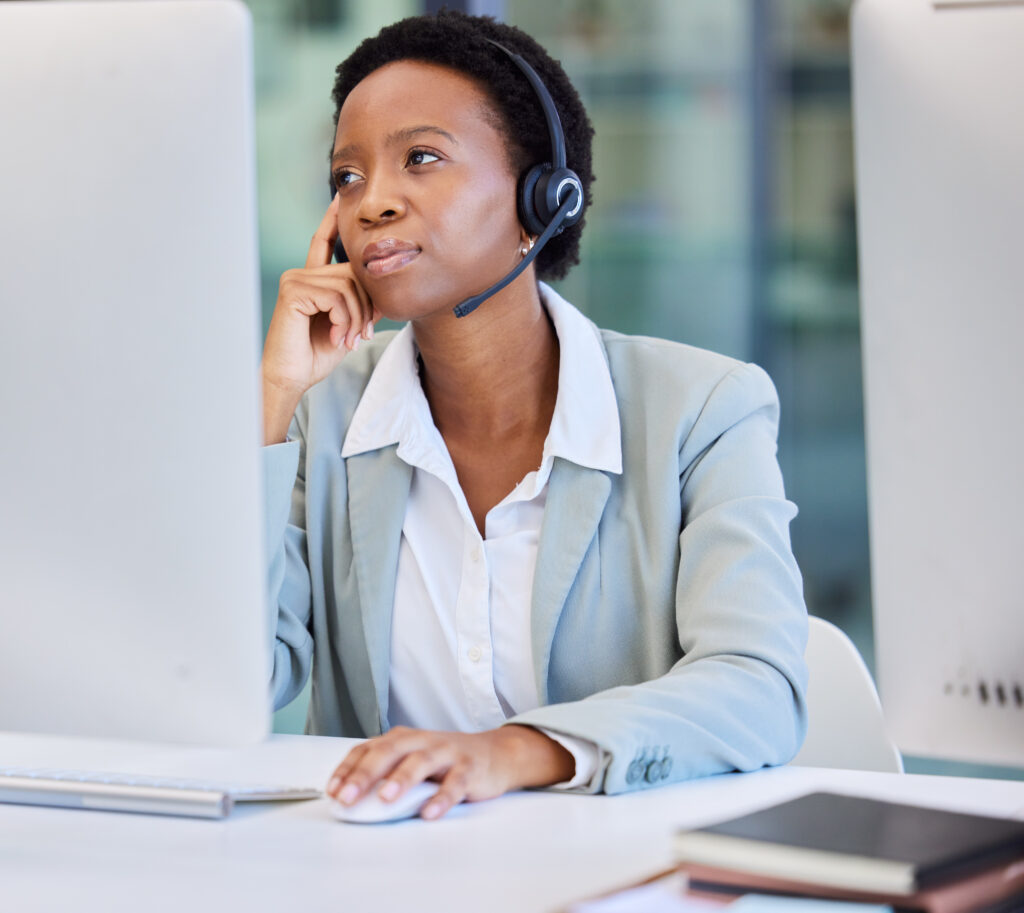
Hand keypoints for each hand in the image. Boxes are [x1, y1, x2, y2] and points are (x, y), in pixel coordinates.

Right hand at [260, 195, 378, 442]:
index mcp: (313, 280)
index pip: (322, 243)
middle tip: (363, 333)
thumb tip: (385, 290)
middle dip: (366, 305)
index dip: (332, 221)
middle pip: (353, 272)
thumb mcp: (348, 325)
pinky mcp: (293, 291)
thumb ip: (362, 304)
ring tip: (350, 339)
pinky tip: (338, 337)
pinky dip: (345, 319)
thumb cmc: (316, 354)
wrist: (293, 376)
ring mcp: (295, 280)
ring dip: (357, 317)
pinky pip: (336, 296)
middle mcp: (301, 274)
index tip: (340, 198)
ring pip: (348, 285)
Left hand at [325, 724, 575, 819]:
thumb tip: (350, 800)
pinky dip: (442, 798)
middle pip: (390, 751)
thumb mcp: (412, 760)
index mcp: (402, 739)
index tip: (332, 791)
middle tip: (348, 796)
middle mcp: (422, 741)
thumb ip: (386, 774)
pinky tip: (429, 813)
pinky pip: (455, 782)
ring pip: (421, 762)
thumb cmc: (445, 761)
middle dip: (366, 774)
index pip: (368, 748)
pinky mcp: (470, 768)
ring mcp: (447, 752)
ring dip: (401, 779)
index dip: (348, 769)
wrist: (495, 754)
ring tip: (386, 798)